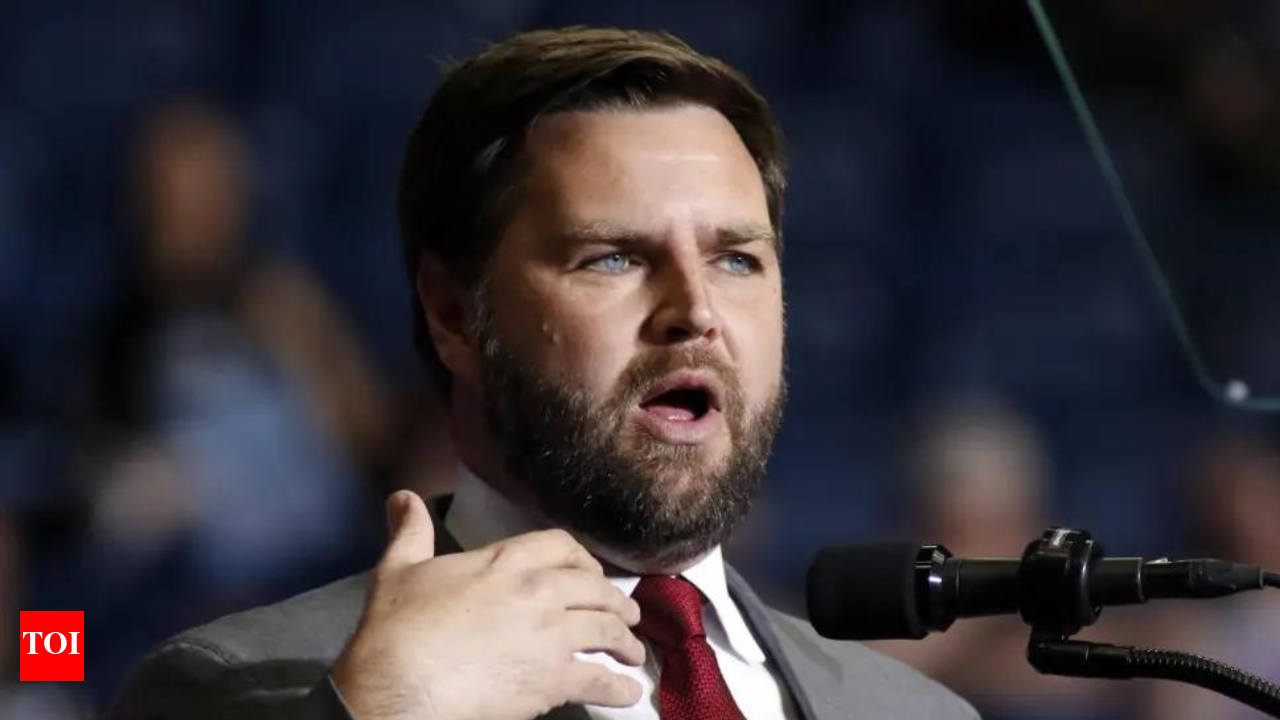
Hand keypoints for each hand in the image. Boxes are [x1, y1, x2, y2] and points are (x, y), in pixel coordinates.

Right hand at [331, 490, 644, 719]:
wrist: (396, 684)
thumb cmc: (396, 629)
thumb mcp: (399, 568)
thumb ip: (411, 530)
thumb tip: (402, 497)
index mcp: (506, 562)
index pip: (562, 546)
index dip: (583, 559)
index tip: (591, 573)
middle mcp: (539, 592)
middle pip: (595, 588)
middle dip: (616, 601)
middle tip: (626, 613)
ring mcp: (551, 637)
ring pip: (606, 631)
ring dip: (626, 642)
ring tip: (634, 652)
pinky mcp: (552, 680)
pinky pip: (600, 681)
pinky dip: (618, 688)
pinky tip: (627, 693)